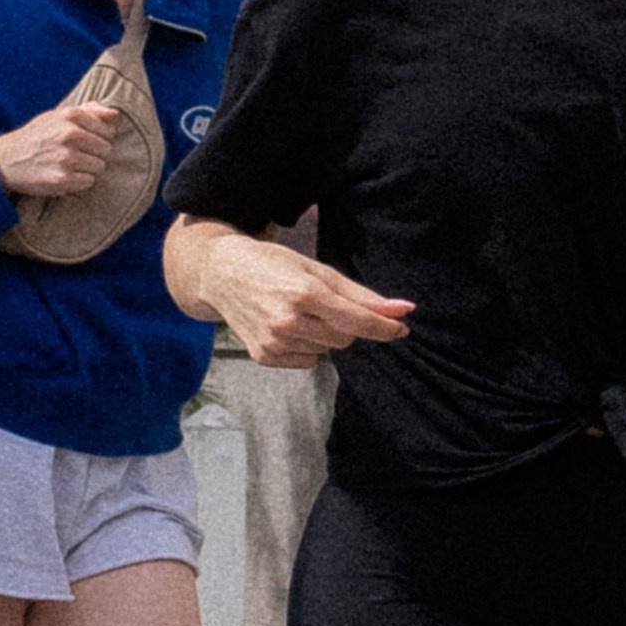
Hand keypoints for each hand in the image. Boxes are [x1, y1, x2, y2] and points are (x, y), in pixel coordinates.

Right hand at [0, 102, 122, 199]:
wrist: (7, 159)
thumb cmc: (37, 136)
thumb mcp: (58, 116)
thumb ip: (89, 111)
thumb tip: (115, 114)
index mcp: (71, 116)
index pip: (108, 131)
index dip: (100, 138)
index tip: (86, 141)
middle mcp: (70, 135)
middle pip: (106, 150)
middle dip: (94, 154)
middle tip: (76, 154)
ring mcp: (66, 158)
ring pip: (99, 166)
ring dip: (87, 168)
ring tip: (69, 164)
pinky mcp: (62, 179)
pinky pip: (88, 181)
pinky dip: (80, 181)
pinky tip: (65, 174)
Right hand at [205, 233, 413, 370]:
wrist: (223, 275)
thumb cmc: (273, 266)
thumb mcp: (318, 271)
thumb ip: (361, 295)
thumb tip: (402, 309)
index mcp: (305, 294)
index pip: (357, 321)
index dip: (384, 327)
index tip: (402, 329)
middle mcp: (288, 321)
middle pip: (346, 338)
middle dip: (344, 324)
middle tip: (322, 304)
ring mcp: (274, 342)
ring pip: (327, 350)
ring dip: (323, 334)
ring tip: (298, 312)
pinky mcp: (264, 356)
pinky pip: (307, 360)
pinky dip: (306, 346)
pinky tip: (286, 326)